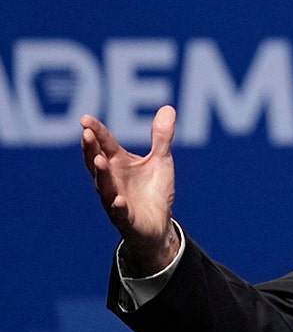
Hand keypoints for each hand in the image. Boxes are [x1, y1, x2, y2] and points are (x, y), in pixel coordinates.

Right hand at [81, 105, 178, 275]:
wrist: (158, 224)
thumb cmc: (153, 189)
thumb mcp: (161, 160)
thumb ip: (161, 137)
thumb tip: (168, 108)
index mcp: (117, 163)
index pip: (104, 144)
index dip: (95, 132)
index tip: (85, 119)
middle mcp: (111, 179)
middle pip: (97, 162)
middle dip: (91, 149)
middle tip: (86, 134)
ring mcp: (115, 199)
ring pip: (104, 186)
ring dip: (101, 174)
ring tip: (99, 160)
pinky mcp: (125, 219)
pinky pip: (119, 213)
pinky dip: (118, 206)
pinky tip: (118, 200)